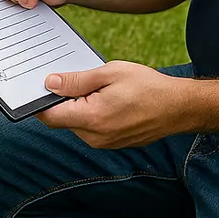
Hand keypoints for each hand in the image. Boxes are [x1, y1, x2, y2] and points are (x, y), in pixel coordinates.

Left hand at [35, 61, 198, 148]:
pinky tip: (107, 100)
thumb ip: (76, 81)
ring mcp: (104, 143)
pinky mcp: (112, 144)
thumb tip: (50, 83)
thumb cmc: (147, 87)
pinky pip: (91, 129)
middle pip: (62, 119)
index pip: (50, 116)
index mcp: (91, 118)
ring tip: (99, 88)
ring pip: (76, 124)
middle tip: (76, 79)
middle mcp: (95, 137)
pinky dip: (92, 115)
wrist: (178, 107)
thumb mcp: (109, 73)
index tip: (40, 86)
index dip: (40, 101)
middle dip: (63, 100)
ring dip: (79, 107)